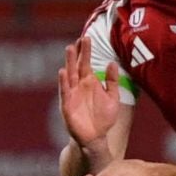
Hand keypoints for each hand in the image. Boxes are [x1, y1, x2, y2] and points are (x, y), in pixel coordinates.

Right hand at [58, 36, 122, 153]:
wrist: (96, 137)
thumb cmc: (103, 118)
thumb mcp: (113, 98)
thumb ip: (112, 82)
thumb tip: (112, 63)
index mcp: (90, 83)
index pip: (87, 63)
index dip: (86, 51)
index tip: (86, 38)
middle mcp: (79, 86)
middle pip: (77, 66)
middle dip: (78, 53)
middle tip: (79, 39)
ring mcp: (72, 94)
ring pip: (70, 75)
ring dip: (69, 62)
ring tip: (69, 49)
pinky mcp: (67, 105)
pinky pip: (65, 92)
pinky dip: (63, 82)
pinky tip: (63, 72)